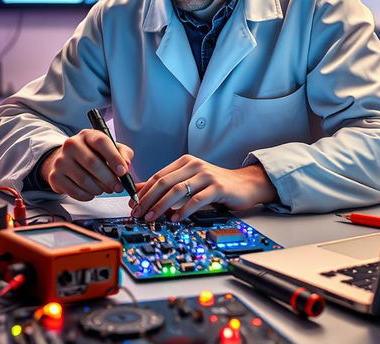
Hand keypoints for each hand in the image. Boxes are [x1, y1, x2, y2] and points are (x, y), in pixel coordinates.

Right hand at [40, 129, 133, 200]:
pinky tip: (93, 192)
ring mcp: (61, 160)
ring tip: (105, 189)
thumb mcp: (110, 148)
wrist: (67, 160)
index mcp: (87, 135)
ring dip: (99, 188)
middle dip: (109, 178)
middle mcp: (72, 144)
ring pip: (84, 180)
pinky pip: (75, 191)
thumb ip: (122, 153)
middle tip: (118, 187)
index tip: (123, 172)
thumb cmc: (93, 154)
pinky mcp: (55, 176)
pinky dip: (88, 195)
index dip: (114, 158)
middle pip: (92, 163)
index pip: (101, 142)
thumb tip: (126, 165)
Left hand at [130, 154, 276, 220]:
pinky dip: (184, 210)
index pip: (158, 176)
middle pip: (165, 182)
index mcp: (185, 162)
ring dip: (162, 205)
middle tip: (139, 214)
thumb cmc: (216, 184)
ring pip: (178, 190)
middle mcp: (194, 165)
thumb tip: (141, 191)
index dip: (144, 191)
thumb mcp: (190, 181)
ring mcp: (206, 175)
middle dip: (148, 199)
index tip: (133, 205)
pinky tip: (176, 218)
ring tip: (153, 218)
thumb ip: (169, 184)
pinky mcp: (217, 187)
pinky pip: (196, 199)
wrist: (245, 184)